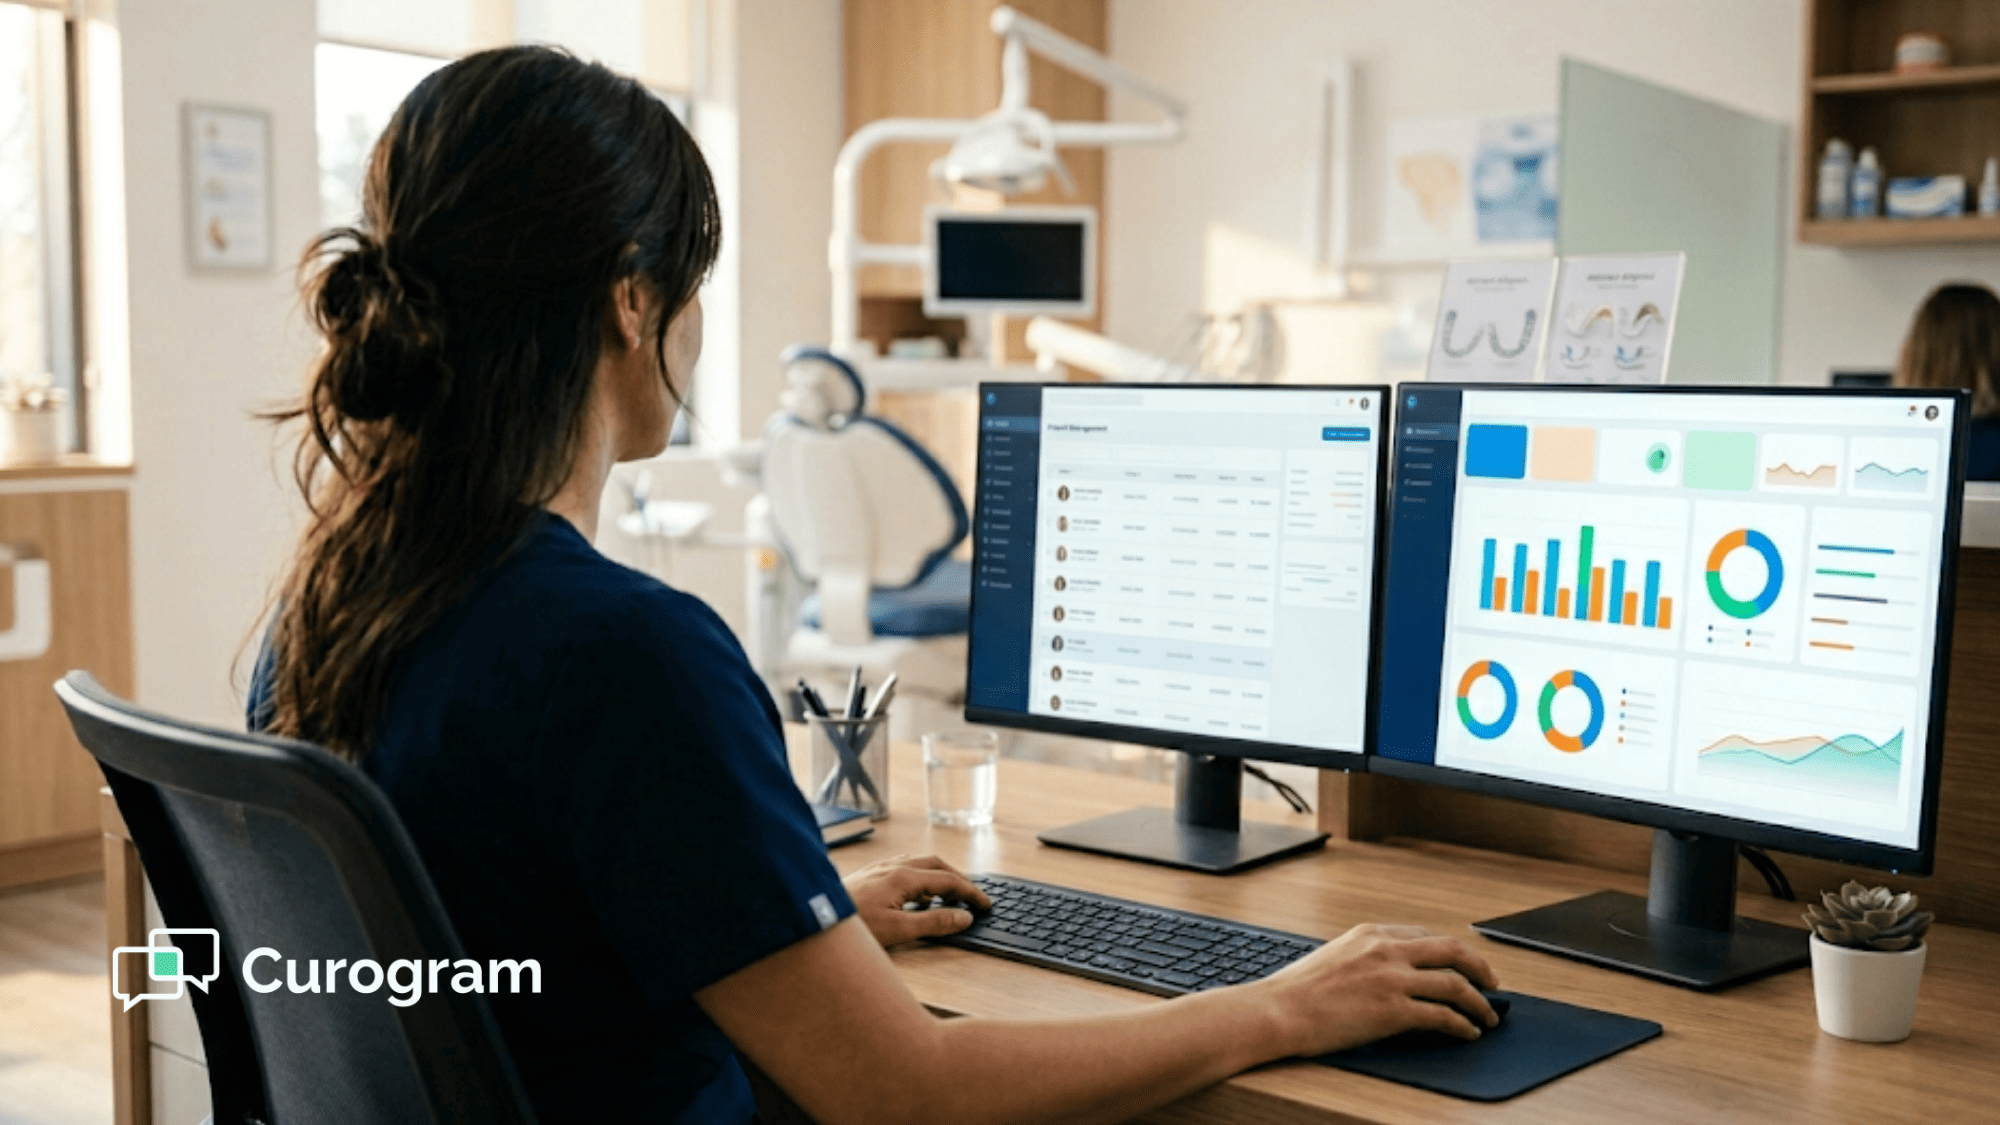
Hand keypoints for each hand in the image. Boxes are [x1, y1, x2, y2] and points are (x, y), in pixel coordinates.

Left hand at [841, 854, 993, 947]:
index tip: (985, 904)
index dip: (970, 892)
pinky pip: (904, 869)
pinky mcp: (869, 876)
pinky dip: (920, 879)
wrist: (815, 919)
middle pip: (936, 864)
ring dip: (938, 876)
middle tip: (972, 897)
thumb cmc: (853, 926)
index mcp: (903, 877)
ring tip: (948, 897)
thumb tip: (963, 917)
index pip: (947, 880)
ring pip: (919, 864)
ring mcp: (879, 869)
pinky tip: (915, 896)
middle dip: (957, 879)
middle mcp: (892, 867)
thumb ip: (933, 923)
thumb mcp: (898, 930)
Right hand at [1247, 923, 1499, 1056]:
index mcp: (1370, 933)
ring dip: (1479, 1002)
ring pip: (1455, 984)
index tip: (1459, 965)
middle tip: (1492, 982)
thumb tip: (1384, 977)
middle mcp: (1386, 950)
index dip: (1449, 953)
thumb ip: (1363, 959)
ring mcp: (1392, 979)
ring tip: (1488, 1015)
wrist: (1278, 1011)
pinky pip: (1443, 1016)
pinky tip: (1468, 1032)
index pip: (1424, 936)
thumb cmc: (1294, 991)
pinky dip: (1462, 1025)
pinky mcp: (1394, 1011)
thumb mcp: (1333, 957)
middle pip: (1451, 950)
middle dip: (1479, 966)